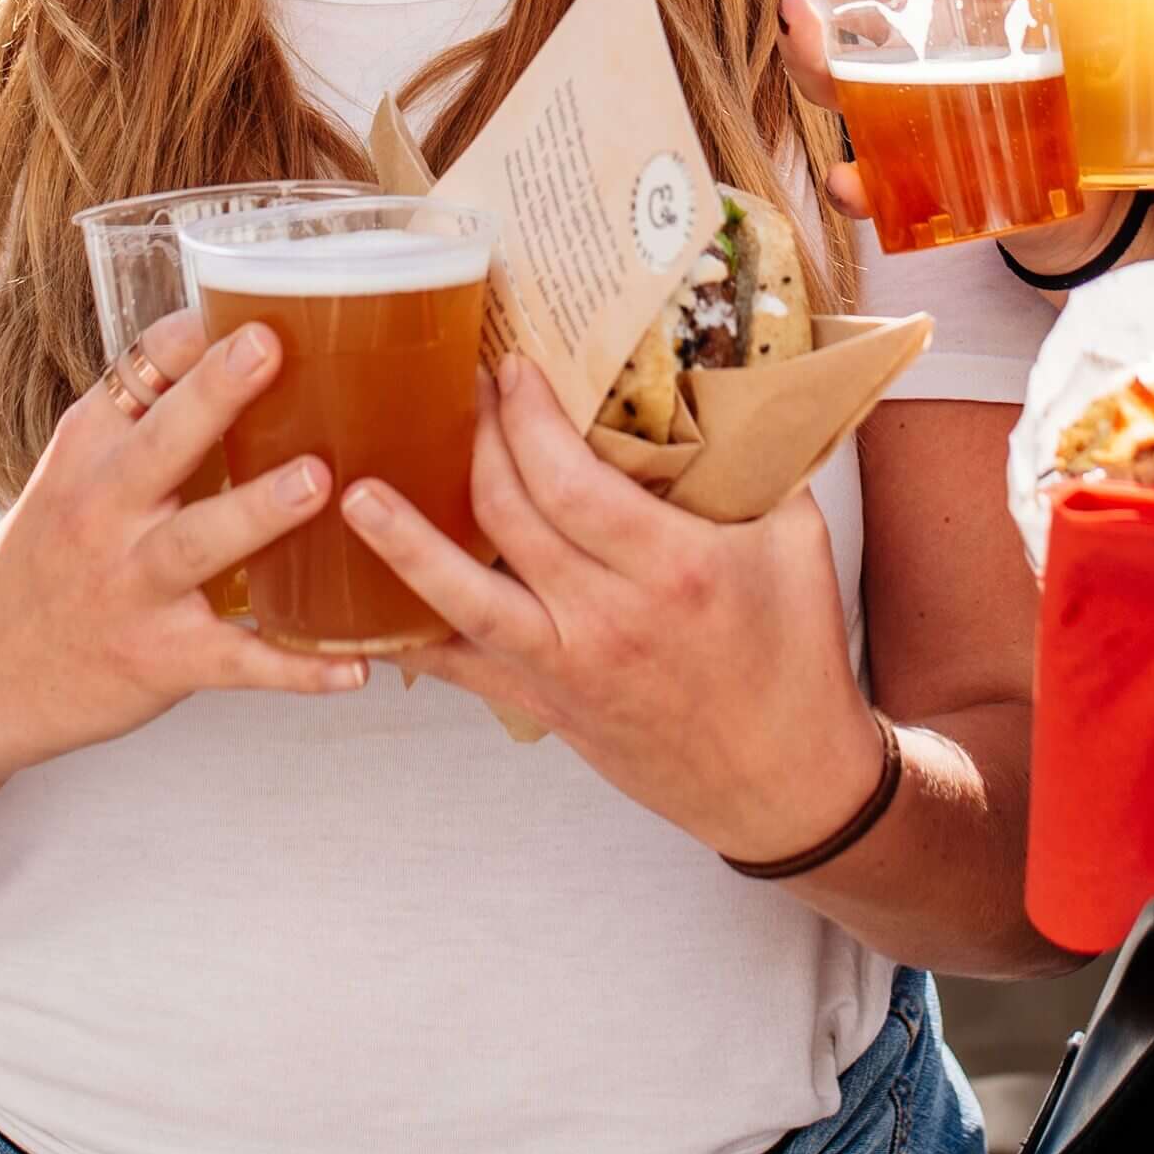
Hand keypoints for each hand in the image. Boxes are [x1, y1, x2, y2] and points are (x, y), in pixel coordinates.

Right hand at [0, 311, 367, 767]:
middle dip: (215, 396)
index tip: (251, 303)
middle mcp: (104, 512)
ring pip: (197, 544)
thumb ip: (143, 419)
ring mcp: (131, 587)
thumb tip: (233, 344)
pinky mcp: (160, 659)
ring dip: (257, 511)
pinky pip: (236, 661)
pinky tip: (354, 668)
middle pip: (162, 445)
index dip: (194, 336)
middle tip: (269, 347)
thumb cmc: (46, 559)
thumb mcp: (73, 473)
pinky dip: (296, 667)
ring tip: (316, 482)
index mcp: (89, 452)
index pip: (138, 374)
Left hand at [339, 355, 887, 860]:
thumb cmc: (796, 656)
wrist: (786, 784)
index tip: (510, 370)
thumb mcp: (796, 542)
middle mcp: (609, 619)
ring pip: (461, 597)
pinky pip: (462, 669)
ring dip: (403, 541)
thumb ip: (755, 462)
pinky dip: (412, 637)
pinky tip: (368, 603)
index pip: (570, 478)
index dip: (526, 417)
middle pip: (509, 515)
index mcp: (674, 569)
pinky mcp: (545, 707)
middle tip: (459, 390)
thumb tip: (715, 378)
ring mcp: (567, 669)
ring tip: (356, 491)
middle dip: (474, 440)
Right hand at [733, 0, 1100, 239]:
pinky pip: (873, 188)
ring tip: (811, 46)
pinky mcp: (920, 176)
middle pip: (810, 43)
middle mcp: (870, 61)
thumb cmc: (1000, 25)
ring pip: (829, 103)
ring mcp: (887, 120)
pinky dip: (856, 187)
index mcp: (880, 2)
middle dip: (791, 19)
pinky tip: (846, 182)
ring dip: (814, 77)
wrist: (1054, 128)